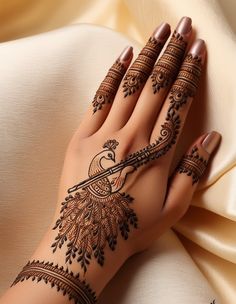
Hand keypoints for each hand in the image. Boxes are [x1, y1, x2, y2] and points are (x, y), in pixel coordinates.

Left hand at [49, 17, 220, 275]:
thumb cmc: (132, 228)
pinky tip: (124, 55)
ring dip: (146, 56)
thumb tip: (212, 139)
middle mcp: (132, 138)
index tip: (197, 50)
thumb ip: (192, 172)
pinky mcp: (82, 138)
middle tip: (183, 27)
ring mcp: (104, 135)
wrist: (86, 239)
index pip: (178, 104)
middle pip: (156, 87)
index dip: (189, 74)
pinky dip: (112, 75)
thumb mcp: (172, 209)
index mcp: (157, 154)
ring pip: (130, 87)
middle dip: (172, 54)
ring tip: (159, 31)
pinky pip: (99, 100)